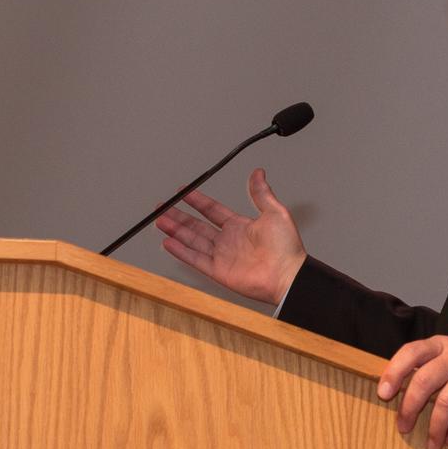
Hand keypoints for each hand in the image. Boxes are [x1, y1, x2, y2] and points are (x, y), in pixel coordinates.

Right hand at [156, 168, 306, 304]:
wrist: (288, 275)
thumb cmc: (287, 248)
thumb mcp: (275, 212)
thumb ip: (261, 193)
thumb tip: (258, 173)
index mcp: (241, 226)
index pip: (212, 210)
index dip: (197, 201)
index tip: (184, 192)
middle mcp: (229, 241)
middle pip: (197, 225)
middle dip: (179, 216)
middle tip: (163, 207)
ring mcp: (222, 257)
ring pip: (192, 240)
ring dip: (176, 230)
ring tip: (160, 221)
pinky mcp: (218, 272)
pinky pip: (195, 259)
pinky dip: (180, 251)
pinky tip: (168, 242)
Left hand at [378, 336, 447, 448]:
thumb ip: (425, 375)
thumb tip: (389, 395)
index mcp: (443, 345)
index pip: (412, 351)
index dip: (394, 371)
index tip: (383, 393)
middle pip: (426, 378)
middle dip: (410, 407)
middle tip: (403, 427)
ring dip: (436, 427)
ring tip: (432, 443)